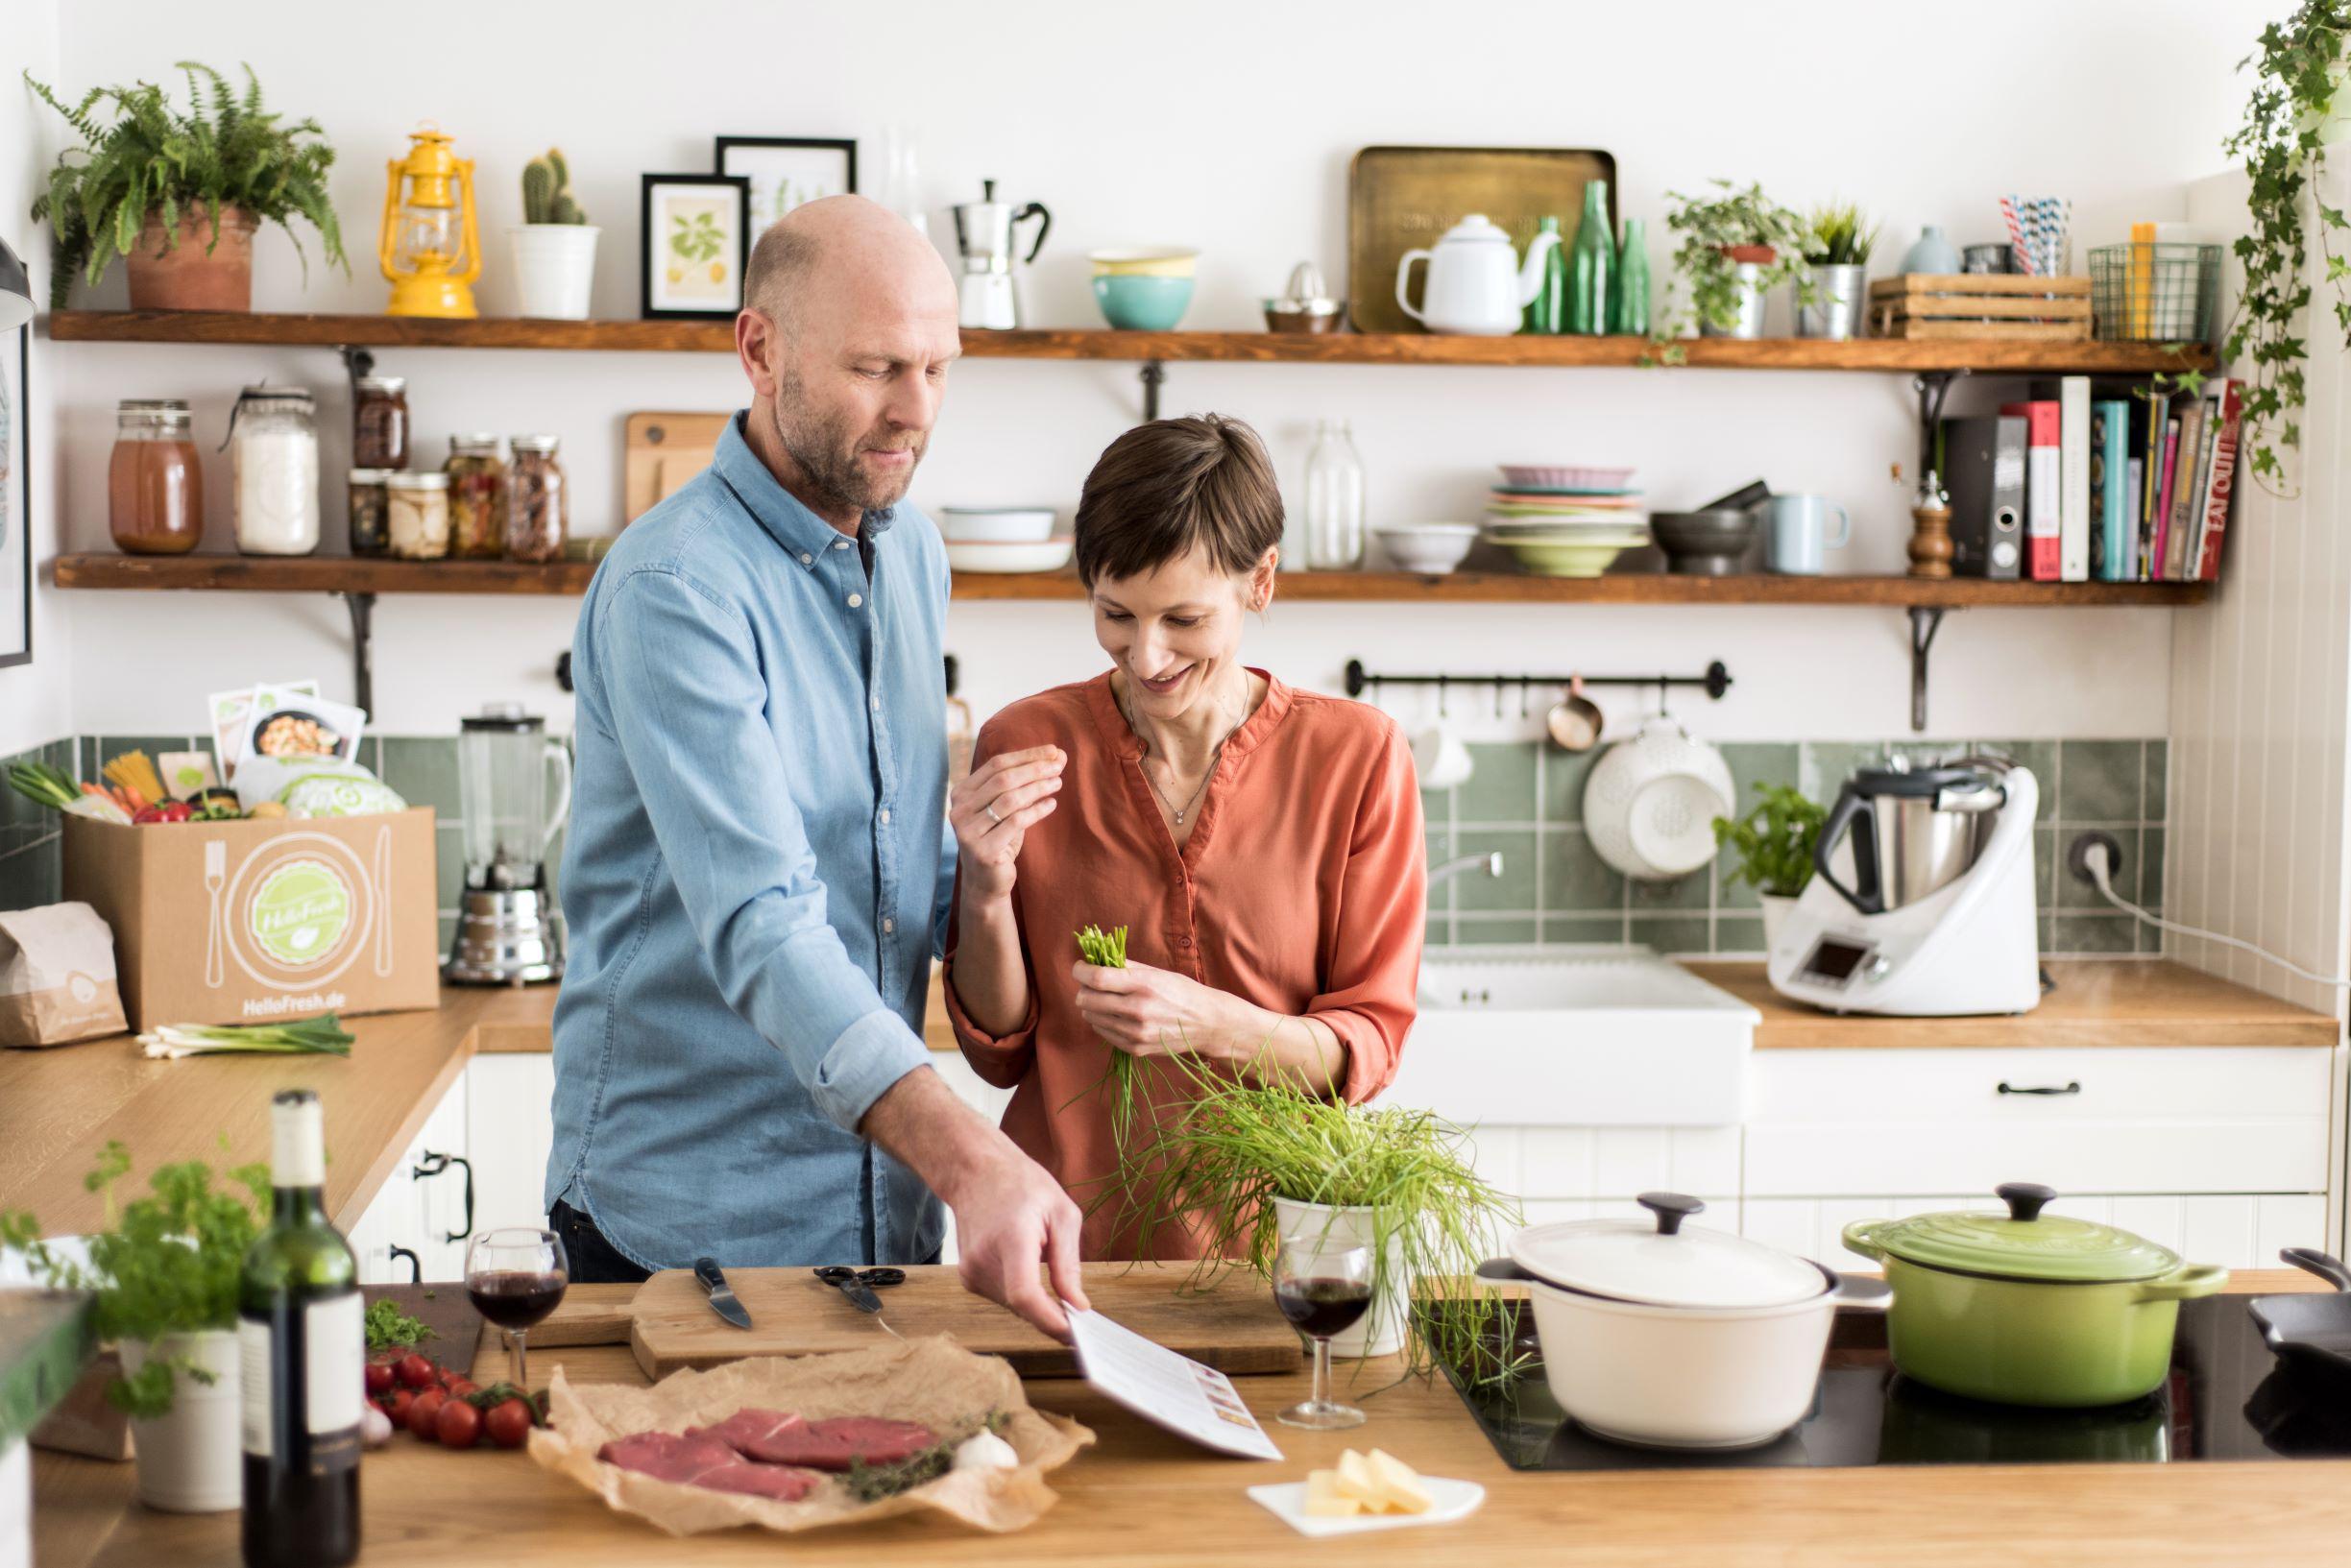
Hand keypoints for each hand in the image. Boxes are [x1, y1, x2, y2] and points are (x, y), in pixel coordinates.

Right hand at [942, 1143, 1090, 1340]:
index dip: (1051, 1321)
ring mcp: (970, 1271)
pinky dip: (1022, 1294)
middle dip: (1052, 1315)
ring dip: (1037, 1302)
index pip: (1025, 1295)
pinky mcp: (968, 1279)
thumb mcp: (1061, 1214)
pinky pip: (1003, 1298)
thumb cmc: (1022, 1185)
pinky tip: (1028, 1267)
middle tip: (1079, 1312)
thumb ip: (1069, 1264)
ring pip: (1013, 1307)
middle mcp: (984, 1259)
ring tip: (1049, 1271)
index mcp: (1011, 1239)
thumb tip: (1078, 1306)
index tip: (1076, 1334)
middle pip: (1022, 1306)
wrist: (975, 1172)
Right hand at [949, 745, 1063, 904]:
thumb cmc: (999, 838)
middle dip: (1034, 769)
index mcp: (961, 793)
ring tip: (1058, 783)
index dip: (1027, 755)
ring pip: (1009, 799)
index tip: (1054, 750)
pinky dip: (1037, 810)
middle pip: (1003, 779)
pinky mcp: (983, 850)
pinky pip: (1016, 822)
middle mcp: (959, 810)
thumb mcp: (1009, 808)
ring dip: (1037, 787)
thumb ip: (1027, 782)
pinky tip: (1051, 804)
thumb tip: (1059, 755)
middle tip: (1059, 766)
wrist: (986, 882)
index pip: (996, 764)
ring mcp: (968, 831)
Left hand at [1070, 958, 1256, 1062]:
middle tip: (1091, 984)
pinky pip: (1102, 1032)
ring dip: (1091, 1006)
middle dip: (1084, 989)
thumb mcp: (1157, 972)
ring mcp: (1136, 1032)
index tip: (1080, 967)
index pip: (1097, 978)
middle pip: (1087, 1000)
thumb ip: (1126, 965)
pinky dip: (1102, 1021)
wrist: (1206, 1023)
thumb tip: (1097, 957)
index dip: (1081, 971)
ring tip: (1105, 999)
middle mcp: (1138, 1010)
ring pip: (1091, 1017)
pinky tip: (1115, 1015)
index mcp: (1144, 985)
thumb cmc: (1181, 992)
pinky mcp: (1135, 1048)